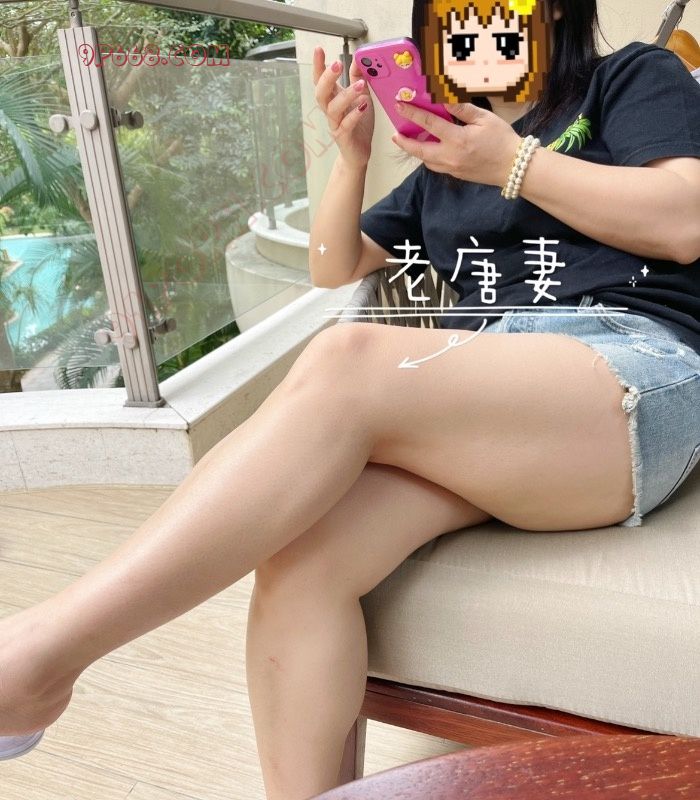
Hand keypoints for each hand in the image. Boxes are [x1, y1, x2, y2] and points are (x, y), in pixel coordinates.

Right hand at [312, 45, 374, 168]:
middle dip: (327, 78)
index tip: (319, 50)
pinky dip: (354, 115)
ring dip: (345, 95)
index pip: (321, 80)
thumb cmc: (359, 125)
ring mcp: (335, 124)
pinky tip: (363, 106)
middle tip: (337, 64)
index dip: (318, 66)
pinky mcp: (343, 137)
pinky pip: (346, 125)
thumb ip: (358, 79)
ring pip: (333, 108)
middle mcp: (330, 111)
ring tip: (359, 85)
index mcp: (333, 99)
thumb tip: (358, 60)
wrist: (359, 152)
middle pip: (321, 93)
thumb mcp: (361, 97)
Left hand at [392, 101, 522, 187]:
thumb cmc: (502, 140)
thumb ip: (462, 109)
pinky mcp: (456, 175)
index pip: (429, 123)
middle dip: (405, 142)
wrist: (514, 168)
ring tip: (409, 141)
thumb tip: (444, 99)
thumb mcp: (484, 118)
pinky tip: (429, 150)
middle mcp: (450, 157)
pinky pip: (437, 166)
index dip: (412, 113)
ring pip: (427, 161)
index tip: (400, 106)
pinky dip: (429, 157)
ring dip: (416, 151)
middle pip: (420, 150)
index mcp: (457, 140)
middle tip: (394, 135)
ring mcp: (452, 169)